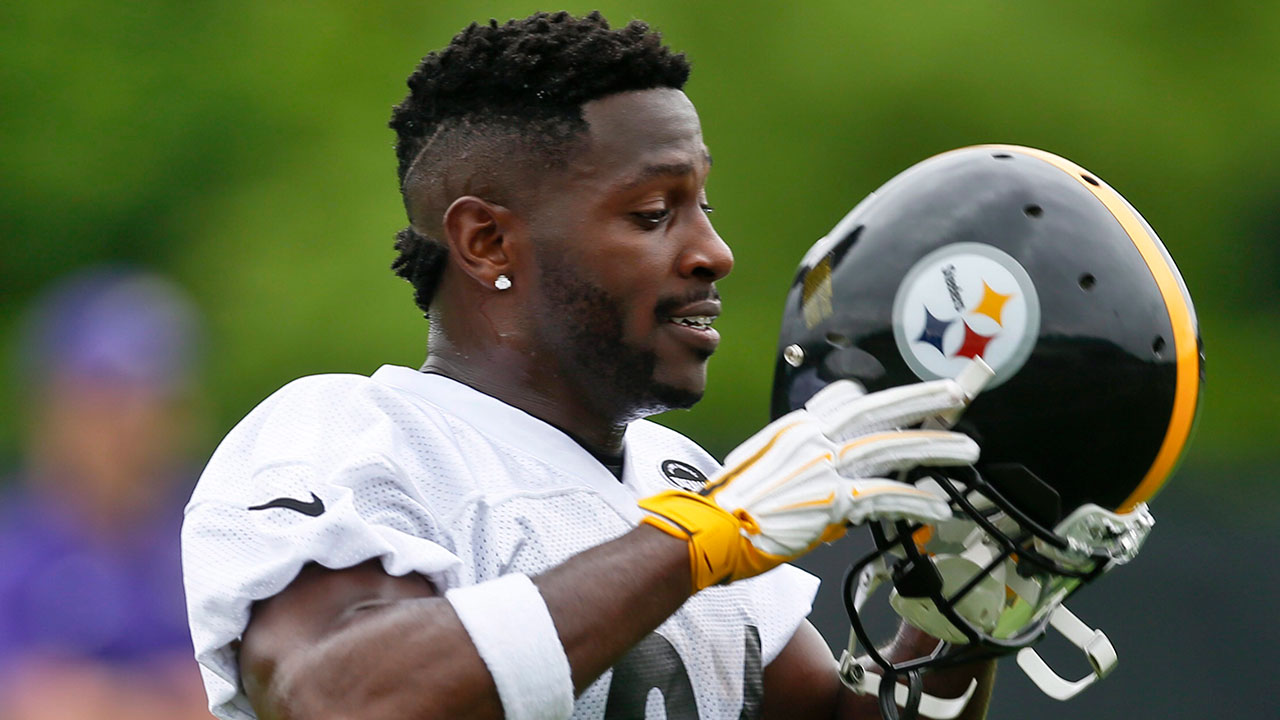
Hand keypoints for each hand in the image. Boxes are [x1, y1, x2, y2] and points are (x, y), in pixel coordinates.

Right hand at [639, 378, 980, 590]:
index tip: (902, 400)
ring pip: (891, 447)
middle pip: (878, 411)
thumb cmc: (732, 506)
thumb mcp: (764, 464)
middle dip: (921, 400)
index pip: (843, 399)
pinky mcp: (832, 501)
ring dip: (933, 448)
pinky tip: (938, 507)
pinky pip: (885, 497)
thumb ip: (802, 460)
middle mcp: (814, 439)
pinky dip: (914, 502)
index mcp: (797, 427)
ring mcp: (824, 468)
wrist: (711, 530)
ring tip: (966, 449)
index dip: (877, 399)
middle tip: (955, 394)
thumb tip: (832, 472)